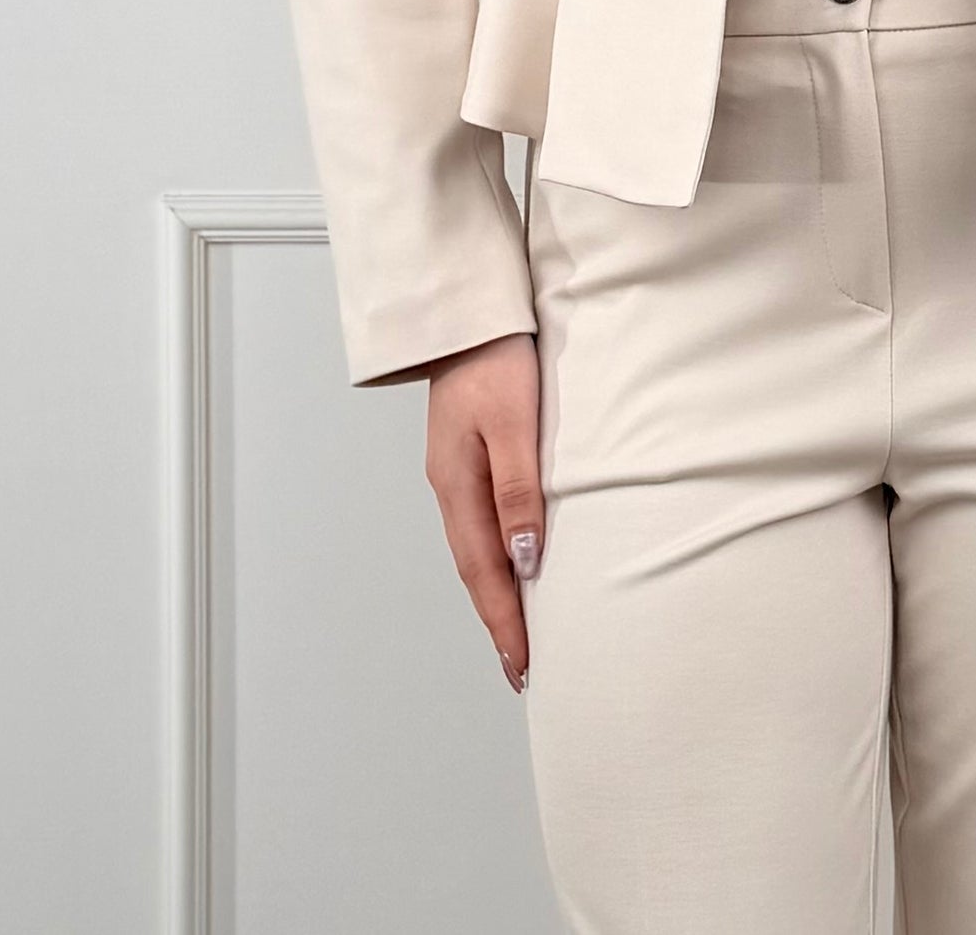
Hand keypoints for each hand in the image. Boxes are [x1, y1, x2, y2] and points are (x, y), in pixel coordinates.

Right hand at [423, 330, 543, 692]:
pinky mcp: (468, 451)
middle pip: (475, 567)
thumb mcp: (514, 423)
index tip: (523, 666)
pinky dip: (499, 552)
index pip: (483, 571)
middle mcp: (450, 485)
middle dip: (499, 619)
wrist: (466, 308)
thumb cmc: (496, 357)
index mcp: (456, 485)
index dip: (505, 621)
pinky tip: (516, 560)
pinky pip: (482, 519)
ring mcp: (456, 469)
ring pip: (477, 546)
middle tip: (523, 667)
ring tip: (522, 629)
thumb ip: (519, 490)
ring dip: (498, 590)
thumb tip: (526, 559)